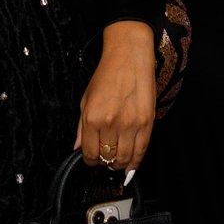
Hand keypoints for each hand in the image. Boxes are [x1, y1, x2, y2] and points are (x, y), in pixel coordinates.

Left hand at [75, 22, 157, 176]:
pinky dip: (135, 163)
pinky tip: (131, 167)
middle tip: (106, 159)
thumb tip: (77, 148)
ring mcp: (130, 124)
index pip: (89, 153)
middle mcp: (110, 123)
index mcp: (92, 117)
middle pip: (107, 158)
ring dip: (119, 165)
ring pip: (124, 159)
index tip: (92, 159)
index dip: (90, 160)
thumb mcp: (86, 98)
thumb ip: (81, 127)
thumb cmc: (107, 74)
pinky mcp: (147, 123)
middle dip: (105, 162)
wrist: (129, 56)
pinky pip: (141, 151)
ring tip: (117, 162)